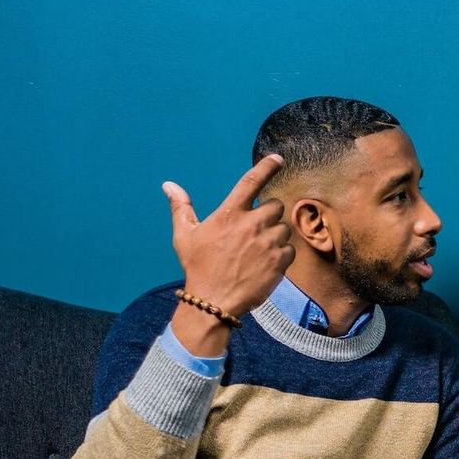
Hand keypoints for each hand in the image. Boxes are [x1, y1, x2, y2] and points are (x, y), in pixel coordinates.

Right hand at [161, 153, 294, 318]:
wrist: (214, 301)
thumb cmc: (198, 267)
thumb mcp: (185, 236)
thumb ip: (181, 208)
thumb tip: (169, 185)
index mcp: (229, 213)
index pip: (251, 182)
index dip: (266, 167)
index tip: (277, 158)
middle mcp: (252, 224)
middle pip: (275, 205)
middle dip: (269, 214)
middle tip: (256, 229)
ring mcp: (268, 243)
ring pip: (283, 228)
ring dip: (275, 235)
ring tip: (257, 251)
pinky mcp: (280, 262)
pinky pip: (290, 249)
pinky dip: (282, 254)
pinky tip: (266, 263)